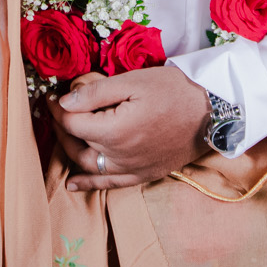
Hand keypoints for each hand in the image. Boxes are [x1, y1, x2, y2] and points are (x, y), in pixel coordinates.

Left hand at [53, 67, 208, 190]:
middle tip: (57, 108)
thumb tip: (65, 102)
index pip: (72, 122)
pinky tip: (73, 184)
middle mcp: (119, 156)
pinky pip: (109, 184)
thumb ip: (95, 92)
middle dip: (62, 126)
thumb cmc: (174, 91)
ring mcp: (131, 169)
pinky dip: (88, 184)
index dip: (58, 108)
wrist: (213, 114)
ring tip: (62, 136)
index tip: (53, 95)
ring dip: (70, 151)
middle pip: (76, 144)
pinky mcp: (143, 175)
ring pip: (88, 166)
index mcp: (114, 131)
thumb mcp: (133, 81)